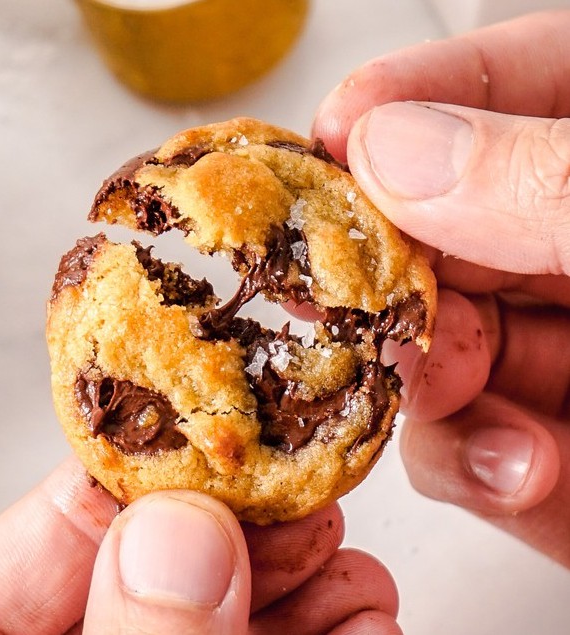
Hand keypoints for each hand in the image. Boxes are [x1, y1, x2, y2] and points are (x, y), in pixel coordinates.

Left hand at [0, 457, 400, 633]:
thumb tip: (180, 533)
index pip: (69, 512)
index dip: (161, 463)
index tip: (236, 432)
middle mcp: (72, 634)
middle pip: (169, 554)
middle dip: (256, 526)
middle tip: (314, 491)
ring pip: (236, 603)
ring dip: (312, 584)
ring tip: (354, 568)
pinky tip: (363, 621)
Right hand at [313, 10, 569, 564]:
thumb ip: (560, 176)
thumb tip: (397, 148)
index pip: (490, 94)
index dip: (404, 104)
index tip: (334, 129)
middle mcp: (567, 252)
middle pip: (434, 238)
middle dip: (391, 273)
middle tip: (359, 294)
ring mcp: (558, 360)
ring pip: (433, 353)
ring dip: (427, 378)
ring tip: (451, 385)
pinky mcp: (554, 462)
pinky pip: (479, 456)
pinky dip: (478, 467)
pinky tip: (517, 467)